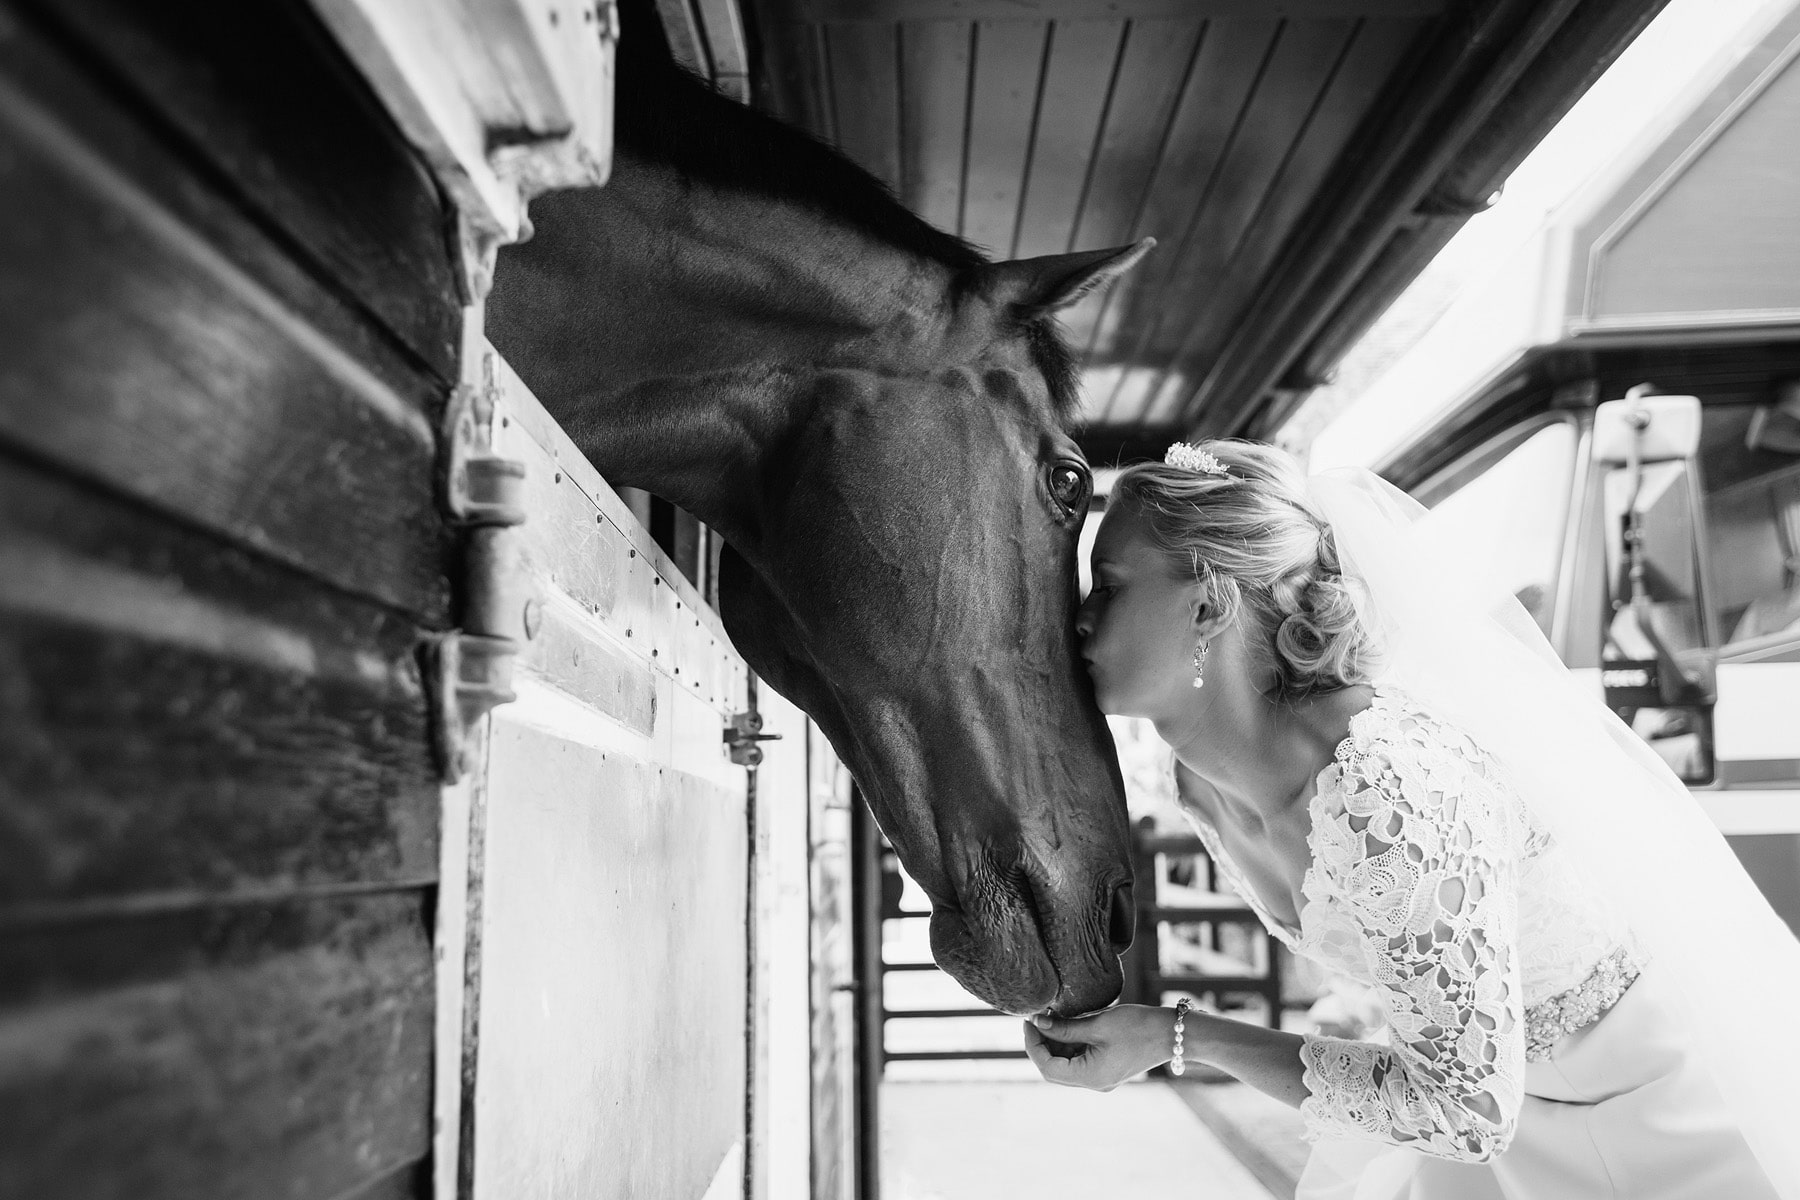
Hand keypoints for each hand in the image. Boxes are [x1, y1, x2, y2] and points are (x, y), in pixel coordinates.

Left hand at [1022, 1003, 1179, 1091]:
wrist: (1172, 1033)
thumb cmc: (1137, 1026)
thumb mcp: (1097, 1024)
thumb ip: (1064, 1027)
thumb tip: (1036, 1022)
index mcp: (1091, 1076)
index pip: (1048, 1068)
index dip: (1033, 1045)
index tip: (1028, 1021)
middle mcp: (1094, 1082)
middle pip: (1055, 1069)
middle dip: (1042, 1044)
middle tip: (1036, 1018)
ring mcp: (1101, 1077)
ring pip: (1066, 1063)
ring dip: (1055, 1042)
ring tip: (1051, 1017)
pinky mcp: (1107, 1068)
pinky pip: (1080, 1059)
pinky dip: (1070, 1043)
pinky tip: (1067, 1023)